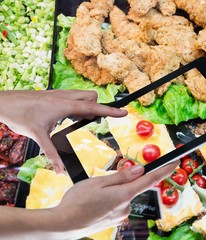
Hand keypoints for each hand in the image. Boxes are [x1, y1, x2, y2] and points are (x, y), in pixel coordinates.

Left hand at [0, 90, 126, 172]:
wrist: (3, 102)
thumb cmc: (20, 116)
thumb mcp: (37, 137)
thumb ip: (52, 154)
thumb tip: (60, 171)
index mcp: (65, 106)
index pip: (94, 107)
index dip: (111, 111)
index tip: (124, 112)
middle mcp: (65, 97)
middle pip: (92, 97)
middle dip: (96, 107)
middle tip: (91, 121)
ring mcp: (59, 94)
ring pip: (83, 95)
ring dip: (86, 105)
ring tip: (76, 120)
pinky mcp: (54, 95)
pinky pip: (73, 96)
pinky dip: (76, 104)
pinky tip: (65, 116)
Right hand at [53, 162, 178, 237]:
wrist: (63, 225)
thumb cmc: (77, 202)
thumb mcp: (98, 182)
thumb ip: (121, 176)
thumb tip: (140, 170)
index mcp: (124, 194)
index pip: (151, 179)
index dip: (165, 170)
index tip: (176, 162)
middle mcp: (126, 207)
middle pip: (131, 187)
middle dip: (120, 182)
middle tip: (98, 185)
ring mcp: (121, 216)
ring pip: (122, 196)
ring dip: (111, 192)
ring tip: (91, 196)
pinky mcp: (114, 221)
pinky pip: (115, 205)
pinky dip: (107, 201)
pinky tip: (93, 204)